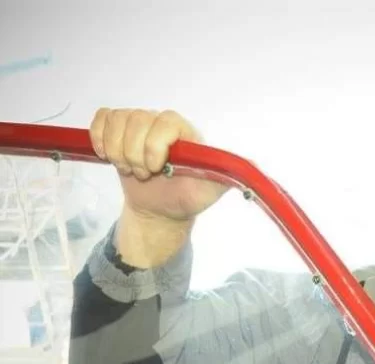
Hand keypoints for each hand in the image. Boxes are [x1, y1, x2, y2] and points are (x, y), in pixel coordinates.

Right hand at [90, 108, 225, 221]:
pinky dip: (100, 139)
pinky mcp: (118, 128)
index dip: (154, 145)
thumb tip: (250, 166)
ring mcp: (139, 123)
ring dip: (117, 151)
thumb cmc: (187, 197)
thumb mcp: (211, 190)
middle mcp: (162, 122)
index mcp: (186, 132)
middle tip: (145, 175)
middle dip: (135, 154)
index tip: (156, 168)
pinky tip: (110, 157)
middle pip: (136, 119)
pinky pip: (101, 119)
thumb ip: (228, 175)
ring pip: (116, 120)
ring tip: (132, 169)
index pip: (166, 121)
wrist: (162, 208)